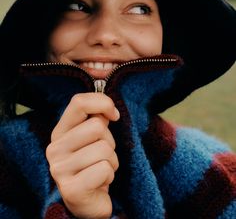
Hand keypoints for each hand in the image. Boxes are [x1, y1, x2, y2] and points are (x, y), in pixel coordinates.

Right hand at [46, 93, 119, 218]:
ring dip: (111, 160)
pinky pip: (105, 169)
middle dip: (110, 141)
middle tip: (102, 155)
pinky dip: (109, 175)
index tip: (114, 115)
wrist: (88, 200)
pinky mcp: (71, 189)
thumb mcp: (93, 137)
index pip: (79, 102)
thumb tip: (108, 109)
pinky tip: (99, 182)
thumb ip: (97, 119)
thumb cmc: (92, 163)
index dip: (102, 103)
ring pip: (104, 149)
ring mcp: (60, 169)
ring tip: (100, 169)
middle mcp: (55, 148)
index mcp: (60, 132)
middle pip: (97, 126)